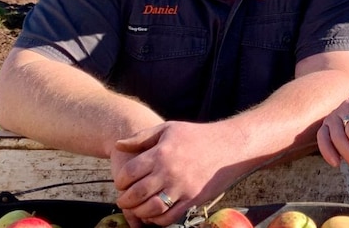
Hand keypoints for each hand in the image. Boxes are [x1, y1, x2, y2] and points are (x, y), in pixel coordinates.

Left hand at [110, 121, 243, 225]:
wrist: (229, 146)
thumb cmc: (197, 136)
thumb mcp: (168, 129)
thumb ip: (141, 137)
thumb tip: (118, 144)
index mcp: (160, 153)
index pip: (128, 174)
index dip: (120, 182)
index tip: (122, 183)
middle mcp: (168, 172)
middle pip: (136, 194)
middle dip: (125, 200)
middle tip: (124, 200)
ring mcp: (181, 187)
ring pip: (150, 209)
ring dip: (139, 212)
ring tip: (137, 209)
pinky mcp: (193, 199)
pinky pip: (169, 217)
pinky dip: (157, 221)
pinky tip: (155, 216)